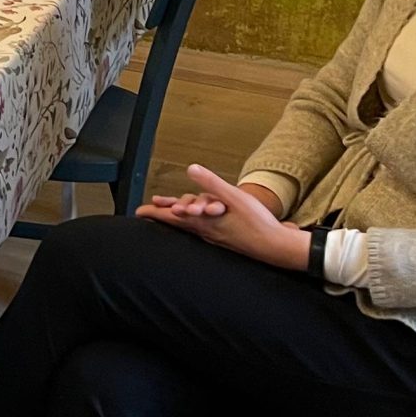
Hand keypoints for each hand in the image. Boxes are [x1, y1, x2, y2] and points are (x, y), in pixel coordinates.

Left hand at [137, 164, 309, 271]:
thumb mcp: (233, 197)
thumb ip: (212, 183)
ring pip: (192, 224)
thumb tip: (191, 169)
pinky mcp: (224, 238)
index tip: (139, 212)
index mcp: (204, 221)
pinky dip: (196, 220)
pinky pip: (203, 228)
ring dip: (181, 215)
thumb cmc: (256, 223)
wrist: (275, 248)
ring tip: (173, 209)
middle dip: (165, 212)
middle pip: (179, 221)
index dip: (155, 212)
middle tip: (154, 206)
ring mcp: (215, 236)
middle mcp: (206, 231)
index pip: (172, 216)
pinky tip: (201, 219)